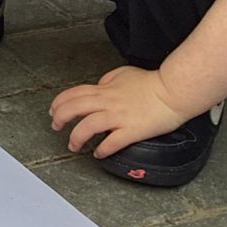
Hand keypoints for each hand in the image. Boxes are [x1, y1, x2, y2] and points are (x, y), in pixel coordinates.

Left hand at [49, 66, 186, 157]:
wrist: (173, 91)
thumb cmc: (152, 83)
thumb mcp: (124, 73)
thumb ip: (108, 80)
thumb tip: (99, 85)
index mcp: (105, 89)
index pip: (74, 93)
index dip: (59, 103)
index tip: (53, 110)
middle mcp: (108, 102)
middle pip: (74, 108)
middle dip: (60, 118)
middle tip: (56, 127)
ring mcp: (119, 117)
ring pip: (87, 126)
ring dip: (76, 137)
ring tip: (73, 145)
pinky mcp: (132, 130)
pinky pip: (111, 142)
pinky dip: (102, 149)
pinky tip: (98, 153)